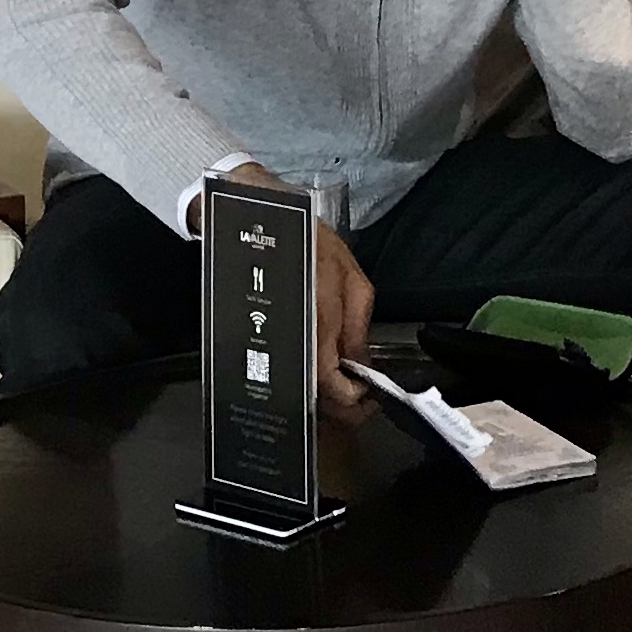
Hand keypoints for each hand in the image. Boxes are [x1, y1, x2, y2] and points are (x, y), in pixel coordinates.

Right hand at [234, 166, 376, 405]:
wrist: (261, 226)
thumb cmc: (310, 245)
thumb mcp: (352, 281)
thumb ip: (357, 327)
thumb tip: (362, 365)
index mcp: (319, 336)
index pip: (338, 393)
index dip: (359, 402)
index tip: (371, 394)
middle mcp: (295, 350)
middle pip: (318, 402)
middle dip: (343, 406)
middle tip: (361, 391)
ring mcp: (277, 348)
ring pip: (303, 390)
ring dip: (326, 394)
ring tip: (344, 379)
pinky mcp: (265, 340)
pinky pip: (291, 370)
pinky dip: (309, 377)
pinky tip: (322, 365)